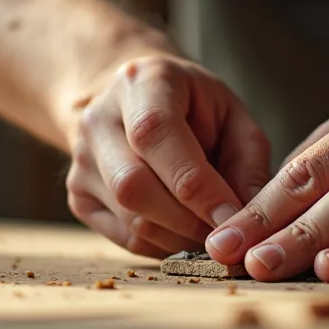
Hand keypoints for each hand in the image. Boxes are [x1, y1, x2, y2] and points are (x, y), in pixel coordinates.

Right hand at [65, 54, 272, 258]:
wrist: (129, 100)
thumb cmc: (191, 106)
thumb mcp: (230, 112)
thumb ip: (247, 160)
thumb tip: (250, 216)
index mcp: (140, 83)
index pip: (156, 135)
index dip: (196, 184)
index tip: (231, 216)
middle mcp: (98, 119)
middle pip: (133, 184)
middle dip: (187, 220)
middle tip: (225, 232)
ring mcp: (81, 161)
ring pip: (129, 218)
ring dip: (179, 238)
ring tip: (209, 232)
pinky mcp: (78, 196)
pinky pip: (124, 238)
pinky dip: (163, 246)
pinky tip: (184, 232)